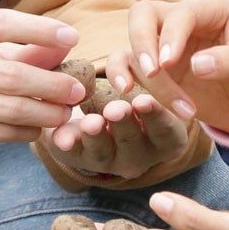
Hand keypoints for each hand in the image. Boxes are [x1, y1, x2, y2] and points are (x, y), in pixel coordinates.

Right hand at [0, 9, 84, 171]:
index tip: (73, 38)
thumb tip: (68, 47)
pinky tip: (40, 128)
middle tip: (78, 91)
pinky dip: (28, 131)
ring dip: (45, 113)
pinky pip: (2, 133)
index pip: (2, 23)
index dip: (40, 30)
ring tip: (65, 112)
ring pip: (9, 109)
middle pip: (11, 75)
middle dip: (52, 85)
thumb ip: (28, 49)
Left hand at [43, 58, 202, 185]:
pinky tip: (61, 137)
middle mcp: (142, 156)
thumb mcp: (138, 67)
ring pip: (103, 153)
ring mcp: (111, 162)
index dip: (156, 116)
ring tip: (90, 122)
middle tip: (114, 110)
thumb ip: (133, 68)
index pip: (167, 131)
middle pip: (133, 145)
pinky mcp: (81, 159)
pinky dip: (67, 146)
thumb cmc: (134, 81)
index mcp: (167, 138)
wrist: (105, 97)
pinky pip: (73, 155)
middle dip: (122, 125)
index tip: (142, 101)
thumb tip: (123, 84)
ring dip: (95, 137)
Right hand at [122, 0, 228, 138]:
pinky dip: (120, 76)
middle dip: (142, 41)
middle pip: (144, 14)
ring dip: (136, 70)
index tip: (167, 64)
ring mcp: (163, 42)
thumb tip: (198, 64)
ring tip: (140, 95)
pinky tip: (128, 94)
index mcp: (212, 8)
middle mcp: (183, 19)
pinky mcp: (152, 67)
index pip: (182, 12)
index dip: (171, 35)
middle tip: (152, 72)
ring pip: (132, 43)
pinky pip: (125, 65)